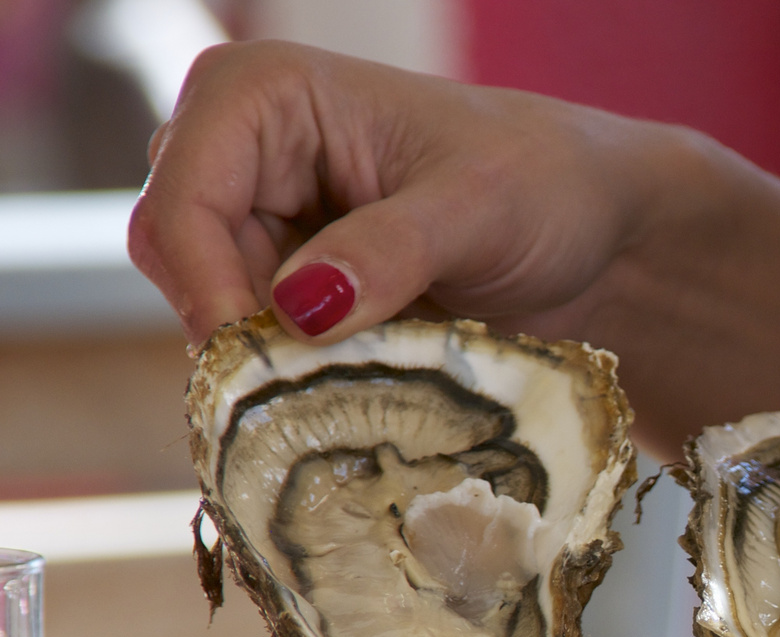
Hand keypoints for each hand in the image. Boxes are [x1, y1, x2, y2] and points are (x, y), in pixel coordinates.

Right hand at [129, 40, 686, 345]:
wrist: (587, 223)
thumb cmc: (544, 186)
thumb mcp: (478, 213)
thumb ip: (390, 253)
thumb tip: (300, 308)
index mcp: (264, 92)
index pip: (184, 200)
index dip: (210, 291)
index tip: (270, 367)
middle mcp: (240, 144)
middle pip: (178, 259)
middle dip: (240, 330)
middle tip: (321, 388)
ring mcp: (258, 211)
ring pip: (209, 306)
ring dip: (275, 356)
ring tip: (365, 377)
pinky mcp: (285, 271)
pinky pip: (254, 335)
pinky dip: (297, 367)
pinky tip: (360, 380)